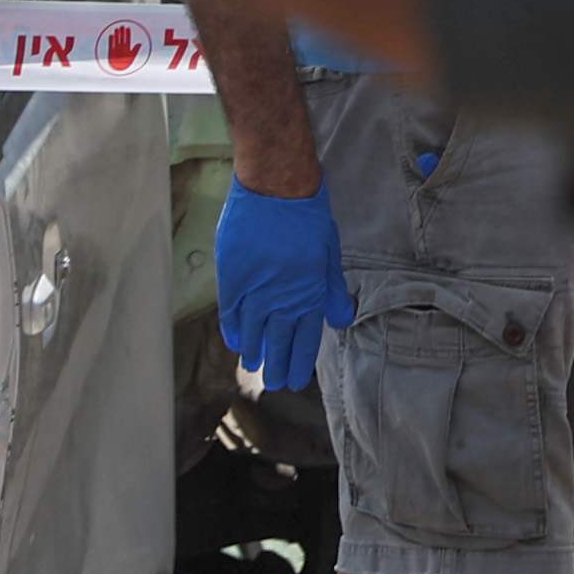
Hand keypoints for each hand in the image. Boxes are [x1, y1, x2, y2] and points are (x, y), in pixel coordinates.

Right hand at [212, 181, 359, 396]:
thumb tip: (341, 319)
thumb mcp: (330, 253)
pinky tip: (236, 343)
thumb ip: (332, 289)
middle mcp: (282, 300)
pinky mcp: (232, 279)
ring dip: (255, 352)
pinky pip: (231, 313)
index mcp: (310, 295)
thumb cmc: (308, 217)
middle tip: (276, 384)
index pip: (304, 338)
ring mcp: (255, 291)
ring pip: (254, 332)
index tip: (295, 379)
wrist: (275, 190)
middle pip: (279, 341)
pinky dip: (234, 329)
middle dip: (278, 365)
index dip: (299, 361)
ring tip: (255, 368)